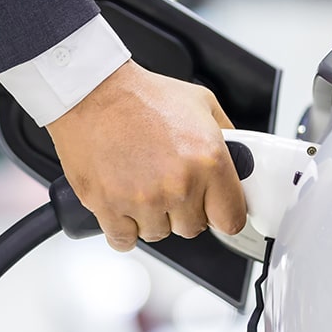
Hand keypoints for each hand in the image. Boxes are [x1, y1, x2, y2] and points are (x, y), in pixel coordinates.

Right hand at [46, 60, 246, 251]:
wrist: (92, 92)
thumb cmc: (140, 96)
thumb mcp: (201, 104)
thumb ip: (227, 138)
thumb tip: (240, 161)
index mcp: (209, 160)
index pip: (231, 219)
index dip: (221, 214)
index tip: (212, 210)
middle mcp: (179, 184)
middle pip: (192, 229)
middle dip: (182, 211)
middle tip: (167, 184)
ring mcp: (144, 200)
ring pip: (158, 234)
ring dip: (151, 217)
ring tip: (140, 185)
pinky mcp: (110, 207)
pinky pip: (124, 240)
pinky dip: (123, 229)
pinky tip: (122, 205)